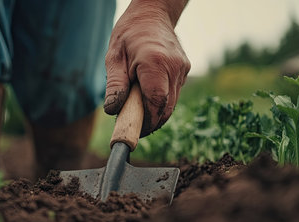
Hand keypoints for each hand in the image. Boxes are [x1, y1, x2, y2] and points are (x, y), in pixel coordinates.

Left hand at [104, 0, 189, 136]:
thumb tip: (113, 111)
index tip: (135, 131)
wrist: (153, 14)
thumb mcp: (114, 57)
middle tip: (133, 125)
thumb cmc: (129, 34)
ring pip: (172, 103)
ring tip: (137, 108)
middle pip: (166, 107)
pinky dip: (161, 101)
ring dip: (156, 112)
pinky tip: (147, 95)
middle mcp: (173, 67)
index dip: (147, 122)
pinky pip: (174, 94)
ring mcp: (182, 69)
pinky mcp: (185, 70)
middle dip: (151, 122)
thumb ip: (114, 85)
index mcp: (155, 62)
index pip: (156, 102)